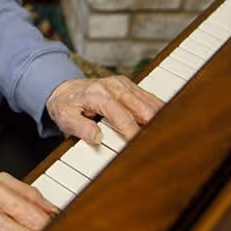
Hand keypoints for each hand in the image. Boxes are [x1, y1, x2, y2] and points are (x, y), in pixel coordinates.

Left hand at [45, 76, 162, 144]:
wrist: (63, 89)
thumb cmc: (66, 105)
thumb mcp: (65, 118)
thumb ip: (81, 128)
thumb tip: (97, 137)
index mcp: (98, 94)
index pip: (121, 115)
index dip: (132, 131)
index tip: (140, 145)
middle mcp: (113, 86)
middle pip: (142, 107)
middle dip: (153, 125)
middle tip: (160, 144)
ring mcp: (123, 85)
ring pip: (149, 102)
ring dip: (159, 118)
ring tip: (166, 136)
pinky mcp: (129, 86)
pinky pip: (148, 98)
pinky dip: (157, 111)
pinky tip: (164, 123)